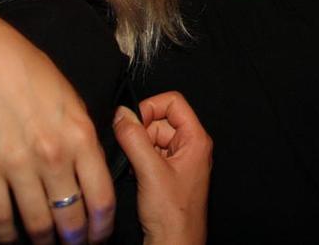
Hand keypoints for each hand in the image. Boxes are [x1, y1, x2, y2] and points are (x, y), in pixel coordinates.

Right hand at [0, 21, 114, 243]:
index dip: (103, 225)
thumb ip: (86, 138)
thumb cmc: (34, 74)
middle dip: (76, 238)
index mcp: (82, 136)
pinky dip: (7, 234)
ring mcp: (18, 163)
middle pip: (71, 217)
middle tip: (74, 244)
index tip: (100, 235)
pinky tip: (12, 239)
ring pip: (37, 223)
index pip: (102, 197)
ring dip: (44, 240)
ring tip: (47, 244)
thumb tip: (95, 172)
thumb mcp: (74, 101)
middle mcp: (53, 155)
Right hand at [113, 92, 212, 244]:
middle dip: (140, 133)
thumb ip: (134, 138)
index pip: (173, 102)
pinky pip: (149, 155)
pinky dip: (138, 161)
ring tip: (136, 169)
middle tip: (131, 151)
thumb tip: (122, 114)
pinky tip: (136, 175)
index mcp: (196, 139)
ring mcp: (179, 160)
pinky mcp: (168, 174)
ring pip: (151, 138)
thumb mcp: (150, 171)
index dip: (150, 107)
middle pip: (159, 120)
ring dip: (138, 149)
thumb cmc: (173, 217)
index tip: (132, 121)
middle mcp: (190, 146)